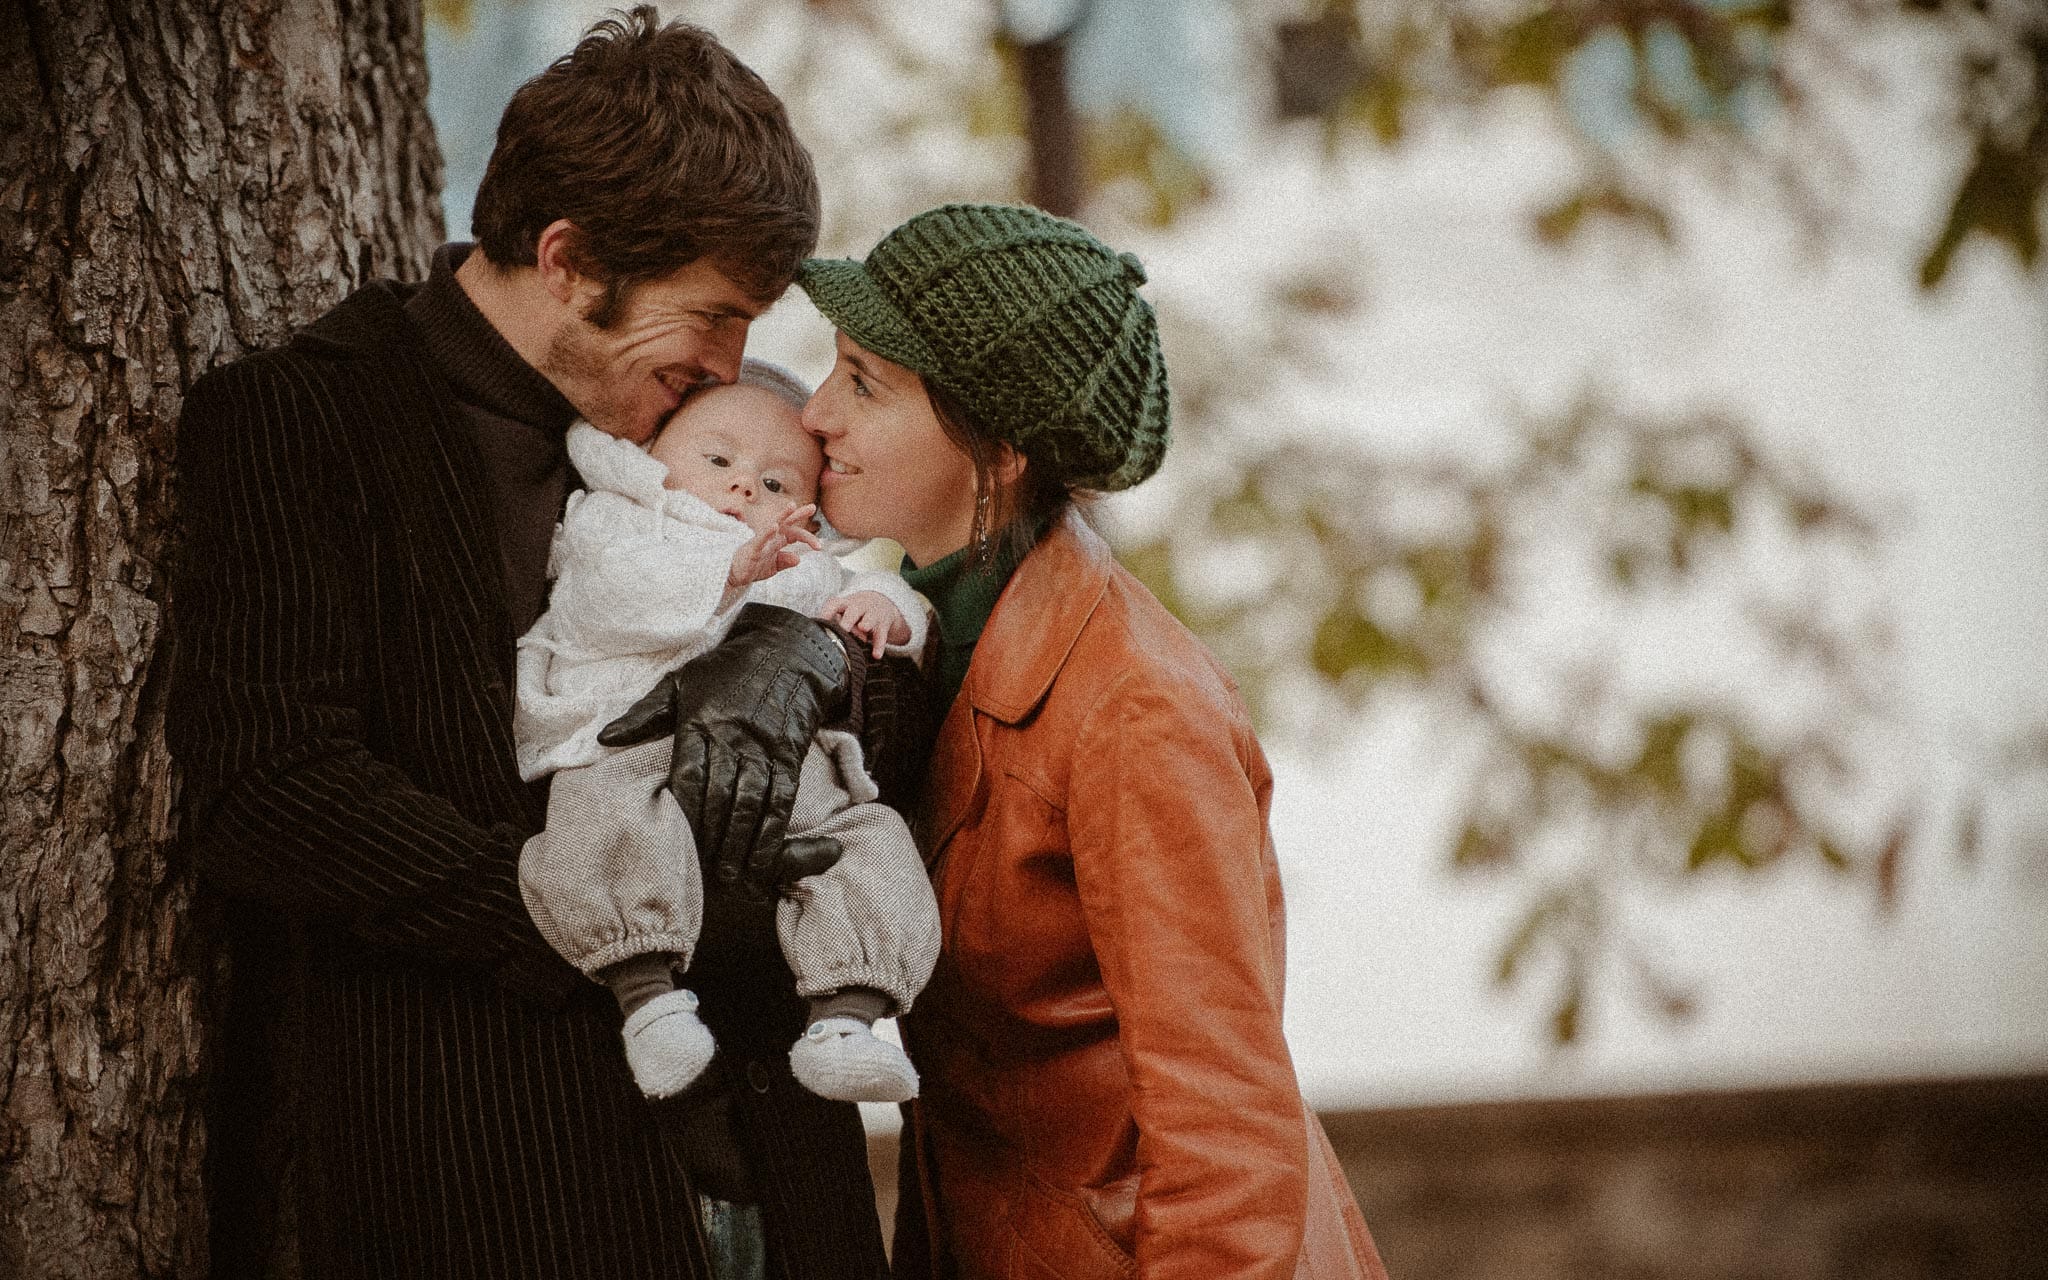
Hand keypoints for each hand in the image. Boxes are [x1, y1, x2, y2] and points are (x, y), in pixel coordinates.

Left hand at [598, 604, 850, 919]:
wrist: (788, 652)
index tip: (671, 842)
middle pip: (721, 793)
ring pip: (752, 801)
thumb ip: (644, 715)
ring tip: (730, 876)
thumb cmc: (726, 670)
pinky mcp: (790, 755)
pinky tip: (763, 857)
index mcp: (701, 720)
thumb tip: (604, 738)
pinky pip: (782, 799)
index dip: (682, 809)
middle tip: (700, 874)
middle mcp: (734, 736)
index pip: (688, 772)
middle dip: (710, 837)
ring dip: (740, 842)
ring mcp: (765, 747)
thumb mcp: (681, 682)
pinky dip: (773, 831)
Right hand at [728, 504, 821, 588]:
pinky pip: (760, 539)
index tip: (819, 545)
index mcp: (776, 541)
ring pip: (773, 525)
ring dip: (783, 515)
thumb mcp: (772, 567)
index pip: (794, 534)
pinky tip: (774, 526)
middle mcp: (770, 538)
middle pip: (786, 523)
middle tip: (812, 507)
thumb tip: (798, 559)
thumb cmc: (752, 567)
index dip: (807, 536)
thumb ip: (784, 561)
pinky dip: (767, 532)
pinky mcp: (752, 549)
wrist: (733, 575)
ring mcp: (761, 542)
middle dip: (798, 515)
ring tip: (791, 506)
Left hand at [821, 590, 913, 659]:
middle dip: (848, 619)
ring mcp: (872, 614)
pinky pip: (881, 636)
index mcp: (845, 604)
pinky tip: (876, 655)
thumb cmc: (856, 611)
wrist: (881, 603)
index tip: (821, 622)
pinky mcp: (883, 625)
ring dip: (866, 622)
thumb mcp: (844, 611)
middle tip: (843, 629)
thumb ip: (833, 622)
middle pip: (853, 611)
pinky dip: (879, 646)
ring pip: (870, 618)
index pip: (834, 604)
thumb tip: (819, 639)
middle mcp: (859, 607)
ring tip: (863, 627)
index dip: (827, 612)